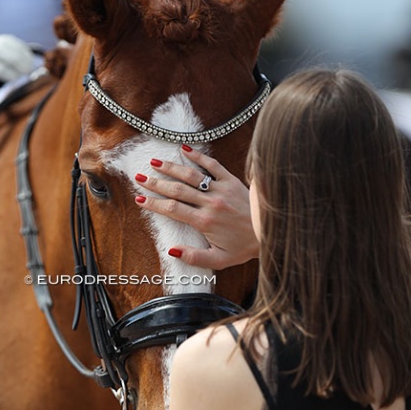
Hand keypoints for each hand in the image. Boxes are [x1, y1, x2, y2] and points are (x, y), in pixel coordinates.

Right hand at [135, 145, 258, 269]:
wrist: (271, 230)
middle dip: (156, 184)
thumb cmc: (245, 247)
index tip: (140, 200)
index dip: (154, 204)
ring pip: (191, 175)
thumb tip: (172, 251)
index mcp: (205, 222)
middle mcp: (211, 203)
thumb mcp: (220, 260)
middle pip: (177, 190)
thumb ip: (195, 258)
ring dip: (171, 168)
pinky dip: (198, 156)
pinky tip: (185, 149)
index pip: (173, 210)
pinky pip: (213, 165)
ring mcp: (221, 190)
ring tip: (155, 162)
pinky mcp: (232, 181)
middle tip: (140, 178)